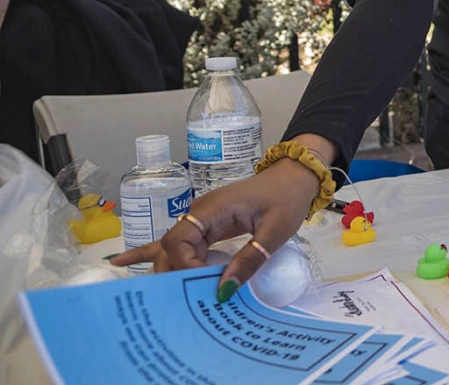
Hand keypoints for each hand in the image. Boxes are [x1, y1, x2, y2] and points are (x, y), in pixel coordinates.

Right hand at [111, 139, 329, 301]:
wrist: (294, 179)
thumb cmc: (286, 200)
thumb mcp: (275, 230)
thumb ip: (250, 258)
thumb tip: (224, 289)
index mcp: (212, 209)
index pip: (181, 241)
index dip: (185, 266)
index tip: (201, 286)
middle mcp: (199, 214)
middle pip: (171, 248)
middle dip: (173, 275)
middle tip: (178, 302)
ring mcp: (200, 220)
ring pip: (173, 249)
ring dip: (169, 271)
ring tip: (158, 299)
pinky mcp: (207, 227)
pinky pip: (180, 243)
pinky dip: (152, 252)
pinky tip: (122, 262)